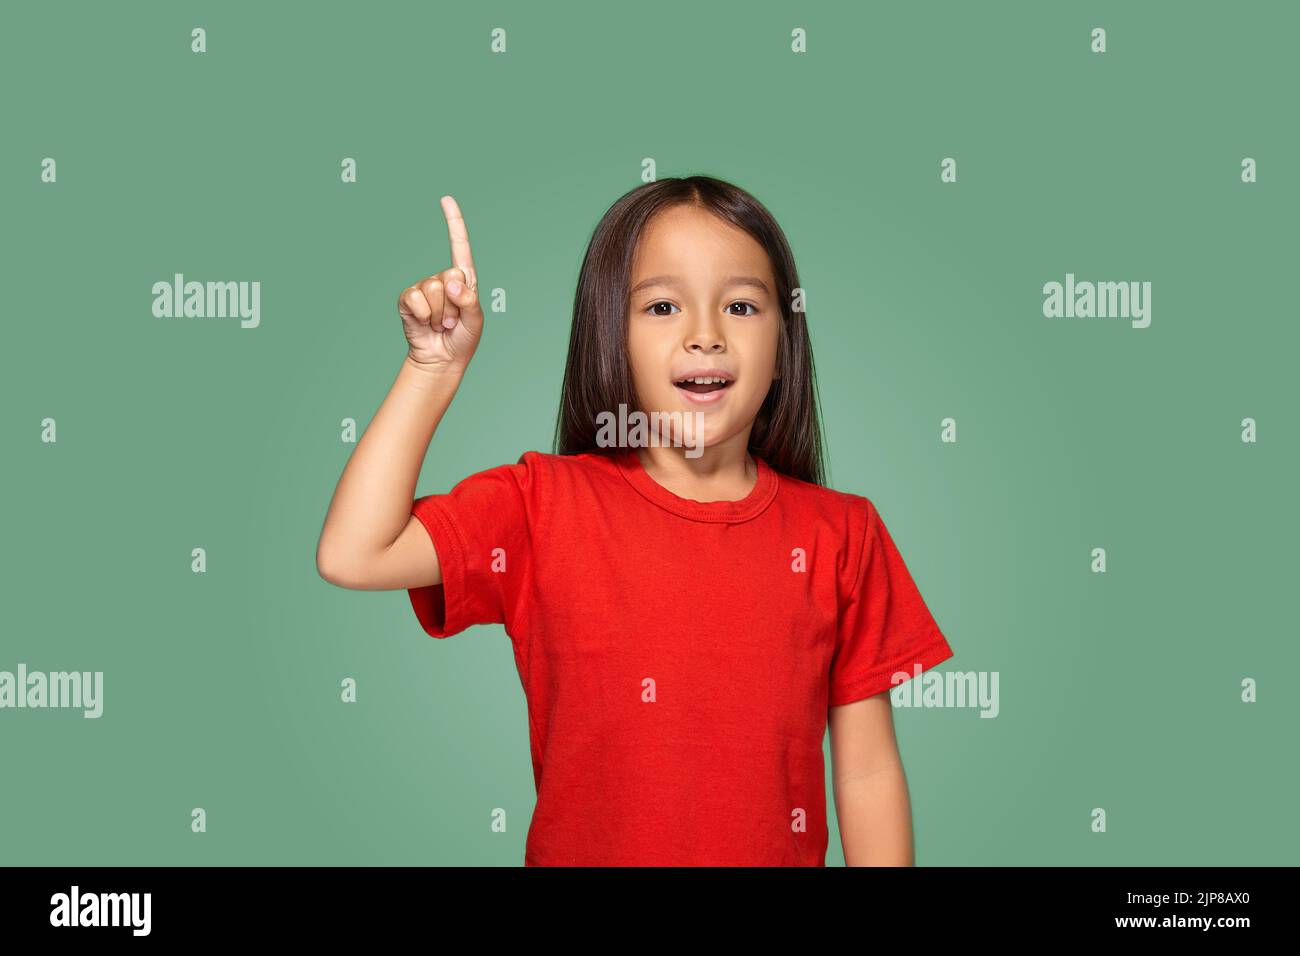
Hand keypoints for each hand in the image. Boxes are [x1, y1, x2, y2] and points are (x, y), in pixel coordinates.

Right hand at [398, 195, 483, 371]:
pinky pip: (416, 298)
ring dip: (440, 314)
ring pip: (433, 290)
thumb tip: (452, 281)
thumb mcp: (475, 321)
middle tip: (452, 322)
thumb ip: (469, 300)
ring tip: (441, 325)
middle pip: (448, 276)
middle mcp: (443, 280)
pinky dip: (423, 316)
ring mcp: (424, 288)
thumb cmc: (462, 339)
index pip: (459, 247)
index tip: (446, 199)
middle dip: (453, 305)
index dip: (453, 223)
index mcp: (464, 280)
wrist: (441, 359)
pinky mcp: (408, 299)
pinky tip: (425, 324)